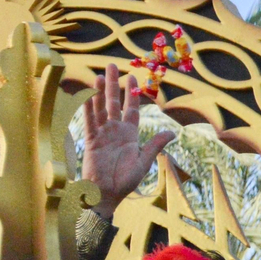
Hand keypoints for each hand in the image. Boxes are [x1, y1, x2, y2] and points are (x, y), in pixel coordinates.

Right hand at [82, 63, 173, 218]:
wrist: (106, 194)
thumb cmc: (125, 181)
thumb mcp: (144, 161)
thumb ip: (155, 144)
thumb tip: (172, 132)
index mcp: (130, 134)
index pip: (131, 108)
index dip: (132, 93)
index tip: (132, 77)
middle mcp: (115, 130)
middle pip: (113, 102)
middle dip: (113, 84)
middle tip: (112, 66)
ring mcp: (102, 133)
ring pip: (101, 107)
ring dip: (99, 91)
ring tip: (99, 74)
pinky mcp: (91, 139)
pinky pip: (90, 119)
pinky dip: (88, 106)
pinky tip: (88, 93)